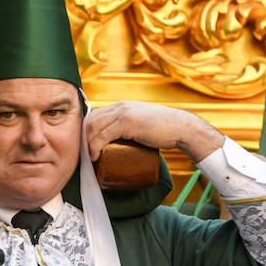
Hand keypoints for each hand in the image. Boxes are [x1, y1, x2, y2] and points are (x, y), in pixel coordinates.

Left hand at [85, 101, 225, 163]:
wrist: (182, 128)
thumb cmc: (163, 131)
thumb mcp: (140, 125)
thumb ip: (129, 128)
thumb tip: (117, 143)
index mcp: (120, 106)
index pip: (94, 116)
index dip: (85, 132)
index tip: (84, 148)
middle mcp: (119, 106)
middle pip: (90, 121)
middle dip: (82, 139)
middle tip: (84, 156)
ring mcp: (123, 113)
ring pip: (94, 127)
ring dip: (86, 144)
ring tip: (89, 158)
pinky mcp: (127, 122)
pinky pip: (103, 134)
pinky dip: (95, 146)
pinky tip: (94, 156)